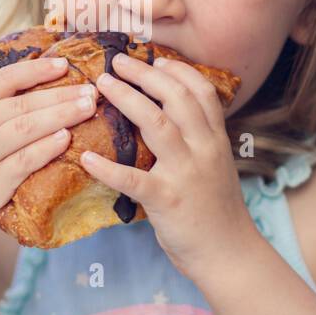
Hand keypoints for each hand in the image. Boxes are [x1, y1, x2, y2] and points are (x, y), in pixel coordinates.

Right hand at [0, 56, 97, 253]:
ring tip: (87, 108)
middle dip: (60, 94)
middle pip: (21, 104)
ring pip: (24, 128)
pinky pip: (23, 161)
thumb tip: (48, 92)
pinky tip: (66, 138)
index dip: (36, 69)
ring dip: (61, 115)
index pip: (3, 80)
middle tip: (92, 90)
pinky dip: (47, 147)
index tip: (65, 64)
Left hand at [80, 51, 250, 283]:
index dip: (178, 71)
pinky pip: (133, 179)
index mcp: (215, 140)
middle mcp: (204, 149)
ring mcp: (186, 174)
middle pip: (177, 99)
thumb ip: (198, 140)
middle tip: (118, 62)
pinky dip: (108, 168)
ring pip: (157, 126)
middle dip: (146, 75)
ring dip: (127, 100)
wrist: (228, 254)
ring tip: (102, 86)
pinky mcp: (166, 201)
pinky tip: (87, 158)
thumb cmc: (216, 210)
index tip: (156, 60)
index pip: (201, 92)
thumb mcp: (216, 165)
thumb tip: (168, 115)